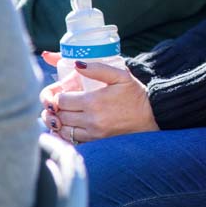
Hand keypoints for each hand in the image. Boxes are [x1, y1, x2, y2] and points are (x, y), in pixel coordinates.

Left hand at [41, 61, 158, 143]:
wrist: (151, 118)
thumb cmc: (135, 96)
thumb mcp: (121, 76)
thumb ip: (98, 68)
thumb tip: (77, 64)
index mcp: (93, 101)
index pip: (61, 100)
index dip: (55, 95)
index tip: (60, 91)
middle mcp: (90, 120)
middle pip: (58, 115)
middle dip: (53, 108)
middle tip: (56, 102)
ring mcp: (92, 134)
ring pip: (62, 130)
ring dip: (57, 122)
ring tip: (58, 114)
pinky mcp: (96, 142)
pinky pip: (71, 141)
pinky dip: (64, 135)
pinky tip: (65, 127)